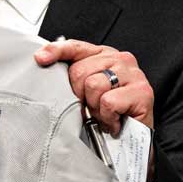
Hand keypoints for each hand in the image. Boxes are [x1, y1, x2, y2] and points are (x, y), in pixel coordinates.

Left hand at [34, 39, 154, 135]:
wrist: (133, 135)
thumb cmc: (109, 110)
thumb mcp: (86, 90)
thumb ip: (72, 75)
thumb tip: (43, 62)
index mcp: (104, 55)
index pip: (75, 47)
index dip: (56, 51)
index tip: (40, 59)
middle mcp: (120, 59)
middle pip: (79, 71)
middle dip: (80, 94)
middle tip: (91, 106)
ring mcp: (133, 74)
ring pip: (93, 85)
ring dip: (94, 107)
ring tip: (103, 113)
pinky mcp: (142, 92)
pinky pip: (108, 102)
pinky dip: (107, 116)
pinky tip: (114, 119)